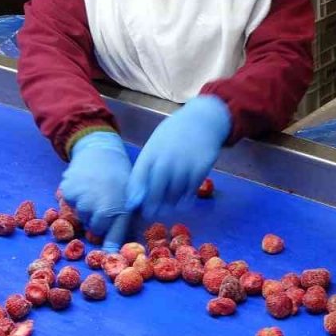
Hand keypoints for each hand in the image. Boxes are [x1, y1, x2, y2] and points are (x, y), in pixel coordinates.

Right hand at [60, 131, 133, 250]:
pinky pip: (70, 204)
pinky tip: (84, 186)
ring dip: (86, 210)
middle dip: (98, 221)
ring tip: (95, 192)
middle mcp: (98, 207)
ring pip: (81, 216)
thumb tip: (118, 247)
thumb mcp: (131, 197)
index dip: (110, 242)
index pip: (111, 236)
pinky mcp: (68, 192)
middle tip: (104, 204)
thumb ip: (127, 221)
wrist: (100, 151)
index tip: (108, 251)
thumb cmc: (120, 176)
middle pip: (94, 228)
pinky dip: (75, 199)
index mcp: (118, 209)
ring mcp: (81, 200)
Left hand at [127, 95, 230, 219]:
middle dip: (152, 204)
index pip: (138, 178)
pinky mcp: (200, 169)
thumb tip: (137, 193)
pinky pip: (191, 189)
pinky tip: (183, 201)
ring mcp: (183, 165)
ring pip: (174, 192)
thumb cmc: (174, 135)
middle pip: (155, 189)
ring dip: (170, 204)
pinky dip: (186, 198)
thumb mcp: (156, 145)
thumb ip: (146, 166)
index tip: (133, 207)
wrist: (202, 121)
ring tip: (168, 209)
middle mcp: (166, 160)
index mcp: (151, 153)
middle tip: (150, 214)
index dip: (135, 195)